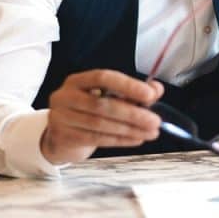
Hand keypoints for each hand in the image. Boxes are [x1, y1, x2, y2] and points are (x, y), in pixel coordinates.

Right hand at [41, 70, 163, 164]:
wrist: (62, 136)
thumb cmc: (88, 112)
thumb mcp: (108, 97)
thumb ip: (132, 91)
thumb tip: (156, 89)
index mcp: (78, 81)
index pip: (103, 77)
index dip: (127, 86)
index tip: (150, 94)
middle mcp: (66, 96)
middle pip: (102, 104)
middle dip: (133, 113)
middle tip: (155, 120)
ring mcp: (62, 117)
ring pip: (100, 124)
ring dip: (130, 129)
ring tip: (150, 132)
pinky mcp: (64, 137)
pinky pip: (96, 139)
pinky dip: (120, 140)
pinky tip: (136, 139)